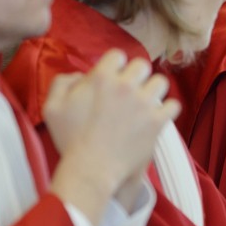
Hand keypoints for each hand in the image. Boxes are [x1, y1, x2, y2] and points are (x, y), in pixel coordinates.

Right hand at [45, 50, 179, 225]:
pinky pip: (173, 106)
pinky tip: (158, 116)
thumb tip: (80, 76)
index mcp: (101, 78)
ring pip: (161, 82)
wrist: (91, 169)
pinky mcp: (157, 122)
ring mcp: (144, 103)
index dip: (116, 66)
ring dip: (154, 89)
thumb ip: (62, 83)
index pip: (117, 55)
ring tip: (147, 101)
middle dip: (137, 75)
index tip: (114, 78)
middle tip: (132, 90)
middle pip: (142, 65)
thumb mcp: (52, 107)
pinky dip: (167, 110)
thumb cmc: (70, 140)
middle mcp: (125, 86)